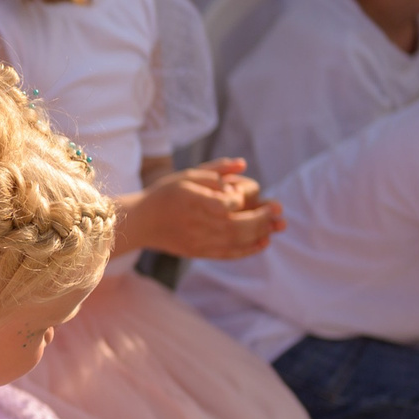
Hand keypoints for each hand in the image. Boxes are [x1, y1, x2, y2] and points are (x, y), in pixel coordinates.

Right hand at [133, 158, 281, 259]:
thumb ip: (216, 169)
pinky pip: (228, 254)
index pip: (224, 204)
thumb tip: (243, 164)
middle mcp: (194, 222)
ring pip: (235, 241)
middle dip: (261, 219)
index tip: (247, 194)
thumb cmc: (165, 194)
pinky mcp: (198, 252)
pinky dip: (248, 249)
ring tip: (275, 226)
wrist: (141, 223)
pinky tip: (263, 242)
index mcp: (191, 200)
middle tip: (277, 210)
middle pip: (235, 226)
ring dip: (259, 234)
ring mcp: (196, 240)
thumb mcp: (187, 175)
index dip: (240, 200)